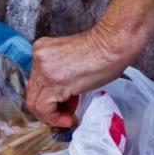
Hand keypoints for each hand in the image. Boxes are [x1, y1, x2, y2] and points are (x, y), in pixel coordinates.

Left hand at [22, 0, 153, 127]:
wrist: (120, 39)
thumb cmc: (109, 48)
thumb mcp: (82, 54)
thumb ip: (66, 66)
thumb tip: (68, 83)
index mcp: (44, 49)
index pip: (35, 80)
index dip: (48, 99)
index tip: (64, 105)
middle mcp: (40, 55)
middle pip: (33, 93)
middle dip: (50, 108)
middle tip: (70, 111)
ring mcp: (44, 64)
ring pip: (37, 101)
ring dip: (54, 112)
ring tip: (74, 110)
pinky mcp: (53, 75)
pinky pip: (44, 105)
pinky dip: (55, 115)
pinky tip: (72, 112)